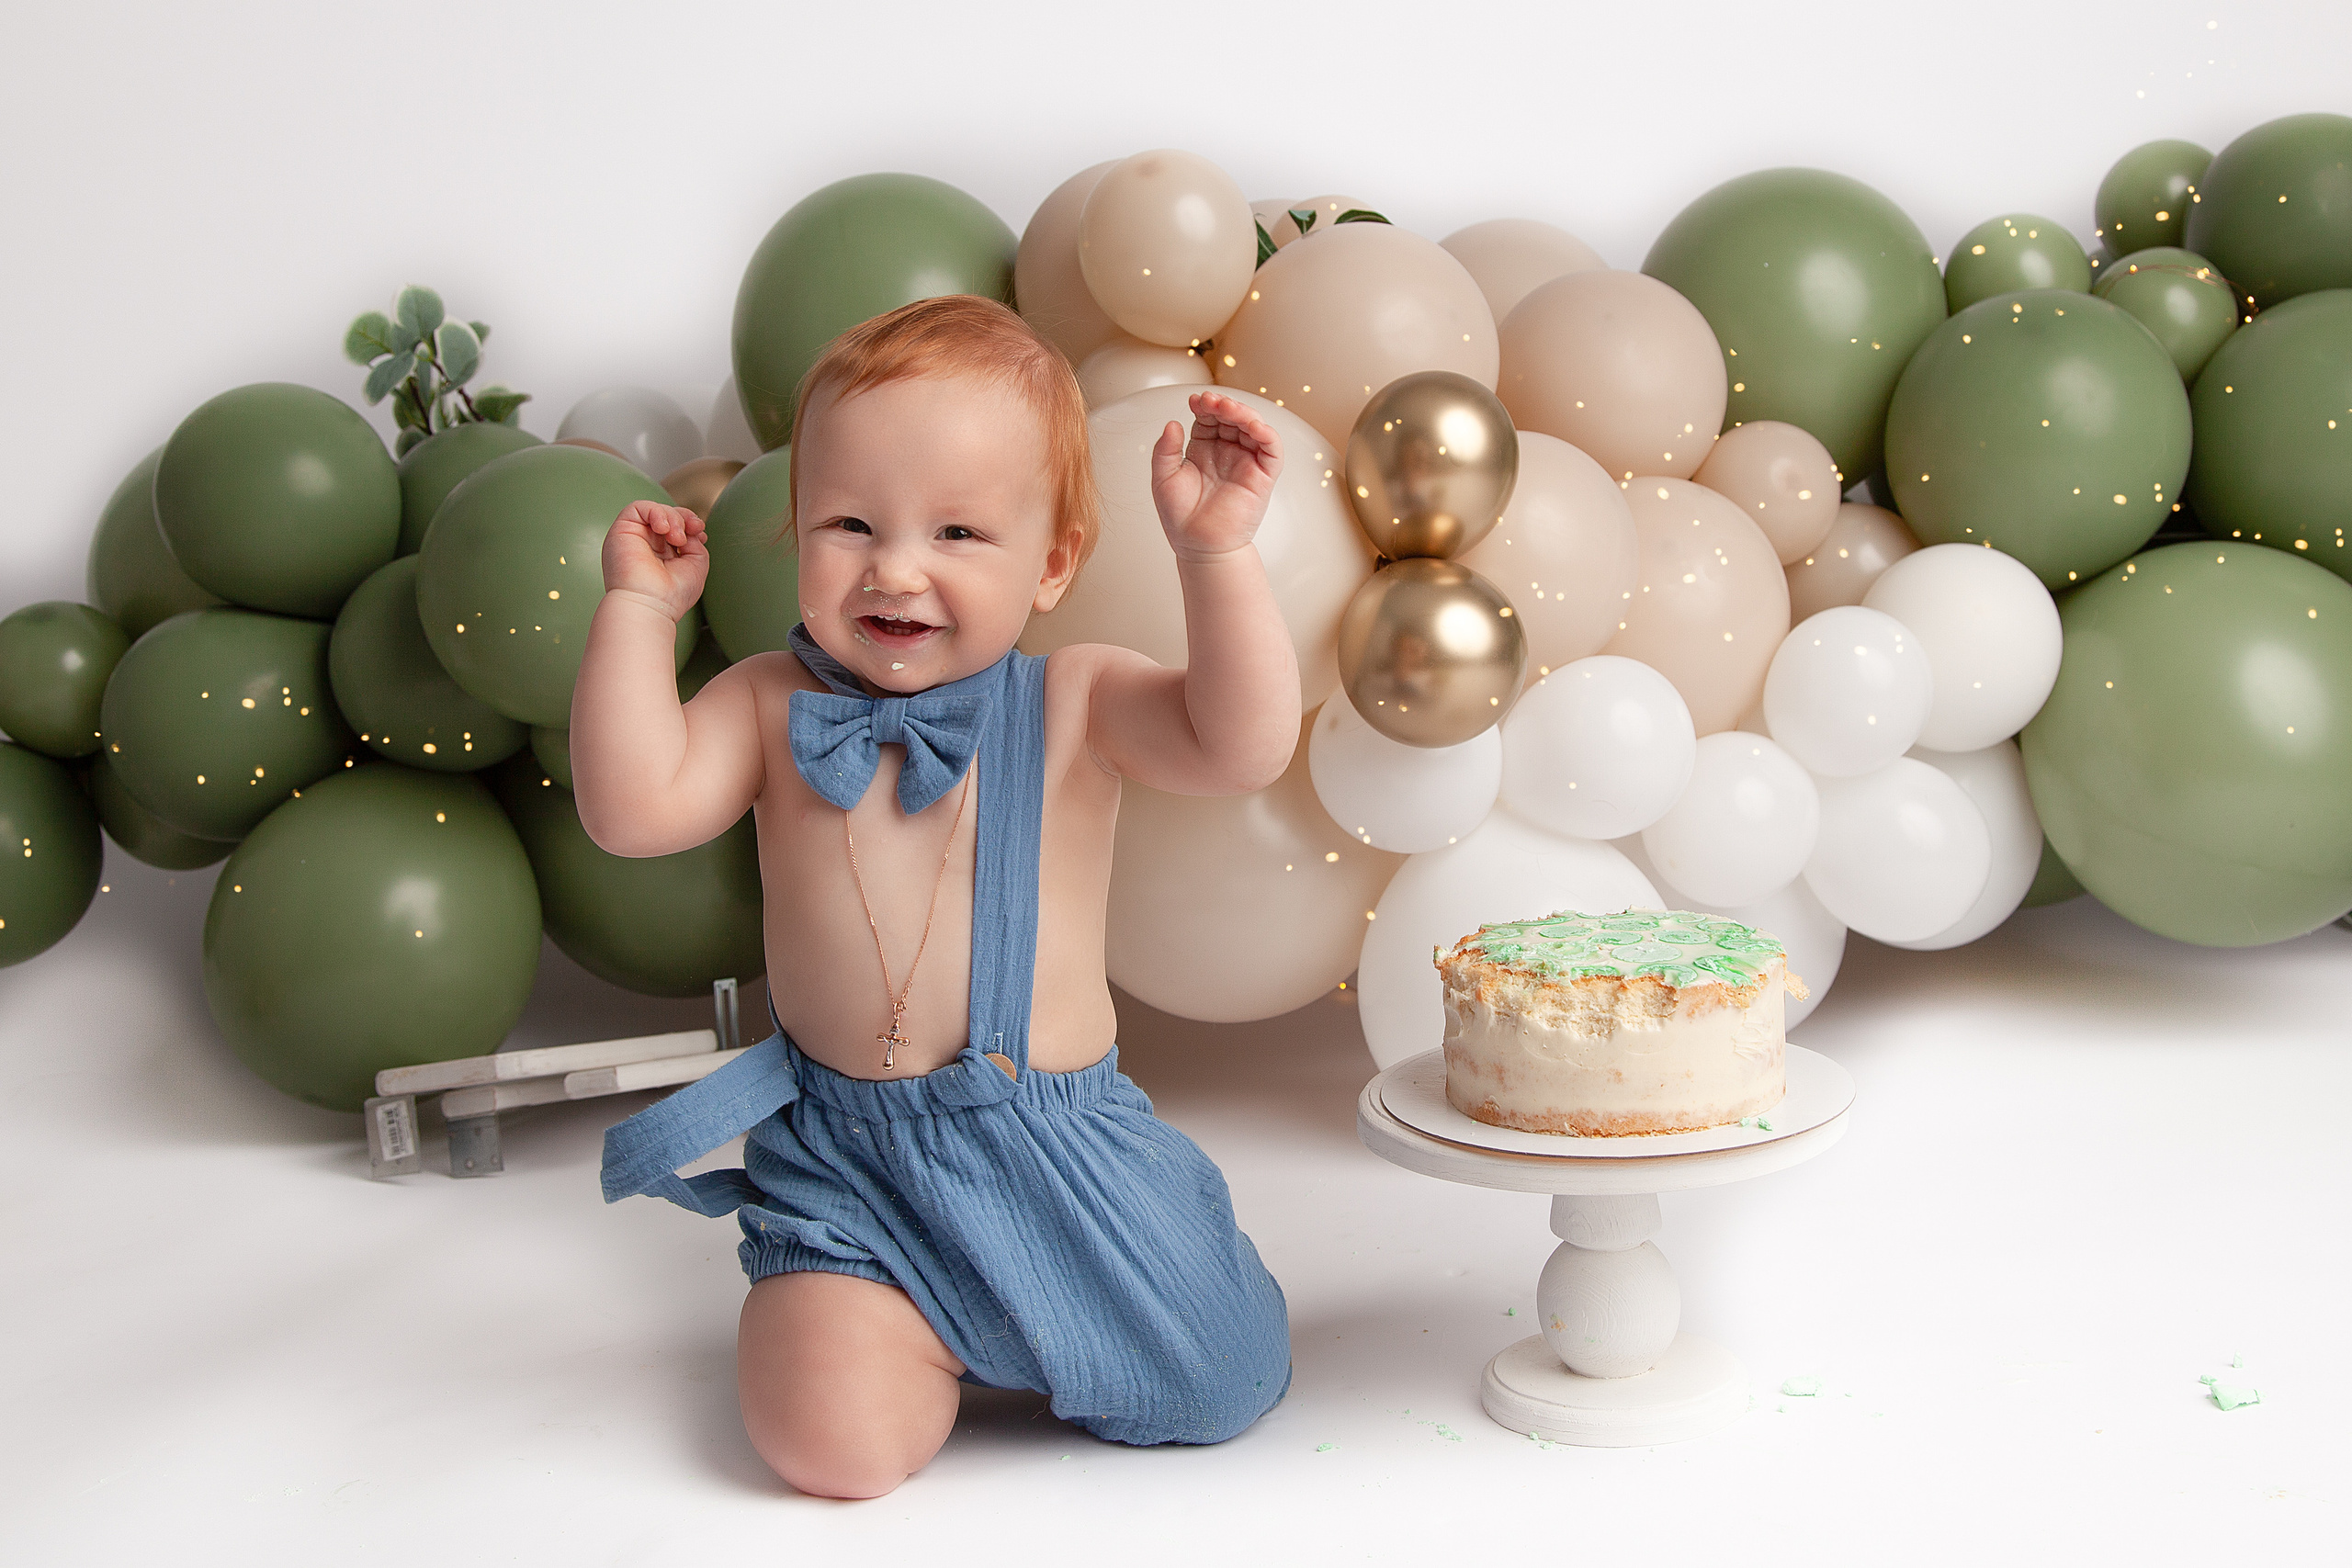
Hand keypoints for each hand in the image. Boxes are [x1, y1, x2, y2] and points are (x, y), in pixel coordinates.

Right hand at [602, 501, 708, 621]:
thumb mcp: (696, 564)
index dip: (690, 523)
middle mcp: (646, 545)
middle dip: (684, 518)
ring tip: (677, 539)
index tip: (700, 533)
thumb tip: (689, 528)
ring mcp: (633, 537)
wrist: (650, 605)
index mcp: (661, 554)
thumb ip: (695, 541)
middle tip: (691, 533)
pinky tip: (663, 529)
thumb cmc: (672, 594)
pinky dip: (656, 512)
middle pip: (667, 515)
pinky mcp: (621, 530)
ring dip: (673, 518)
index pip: (676, 526)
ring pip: (655, 510)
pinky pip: (638, 507)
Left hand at [1149, 390, 1282, 561]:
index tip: (1195, 401)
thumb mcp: (1163, 477)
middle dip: (1223, 405)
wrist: (1198, 547)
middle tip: (1211, 401)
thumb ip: (1165, 450)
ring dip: (1243, 412)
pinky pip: (1271, 449)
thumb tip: (1173, 423)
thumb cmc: (1181, 518)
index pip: (1209, 418)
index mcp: (1204, 450)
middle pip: (1232, 417)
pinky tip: (1253, 425)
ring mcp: (1246, 462)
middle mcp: (1227, 452)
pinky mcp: (1263, 476)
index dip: (1205, 406)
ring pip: (1253, 427)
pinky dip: (1267, 433)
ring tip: (1228, 409)